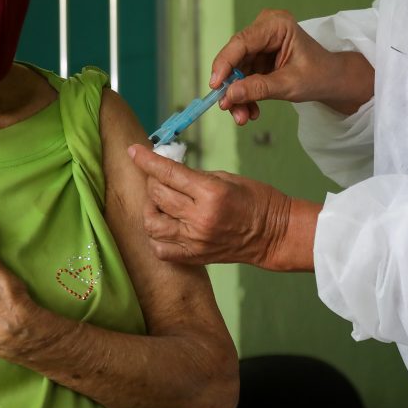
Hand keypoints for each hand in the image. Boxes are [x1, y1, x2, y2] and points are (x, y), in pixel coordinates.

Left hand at [128, 145, 318, 270]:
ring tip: (160, 202)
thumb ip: (194, 176)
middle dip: (153, 180)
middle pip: (157, 195)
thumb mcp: (226, 178)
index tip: (133, 151)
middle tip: (160, 176)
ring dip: (150, 208)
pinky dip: (156, 236)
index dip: (147, 160)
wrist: (274, 234)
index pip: (168, 173)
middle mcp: (199, 218)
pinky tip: (164, 224)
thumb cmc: (256, 200)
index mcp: (210, 193)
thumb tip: (167, 171)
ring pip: (152, 223)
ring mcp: (195, 241)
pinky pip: (160, 249)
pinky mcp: (194, 256)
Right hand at [211, 9, 373, 123]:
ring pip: (236, 71)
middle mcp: (264, 30)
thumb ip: (259, 88)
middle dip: (231, 86)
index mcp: (277, 26)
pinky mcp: (257, 59)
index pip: (242, 42)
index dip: (224, 64)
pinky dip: (244, 96)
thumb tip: (230, 94)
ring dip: (237, 96)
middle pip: (235, 58)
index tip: (215, 86)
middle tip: (229, 108)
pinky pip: (242, 78)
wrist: (331, 81)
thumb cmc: (318, 76)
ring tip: (243, 117)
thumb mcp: (289, 85)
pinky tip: (250, 111)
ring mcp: (259, 45)